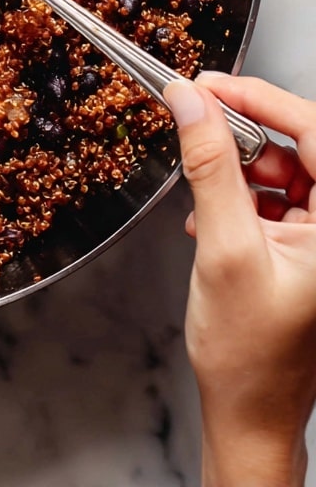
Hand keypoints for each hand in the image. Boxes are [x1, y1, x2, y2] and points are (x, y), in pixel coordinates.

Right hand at [165, 71, 315, 486]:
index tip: (210, 83)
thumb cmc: (249, 354)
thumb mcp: (223, 247)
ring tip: (201, 181)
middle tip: (196, 113)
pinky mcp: (305, 245)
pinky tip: (209, 212)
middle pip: (300, 146)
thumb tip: (190, 103)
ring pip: (284, 167)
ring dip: (237, 166)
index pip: (315, 134)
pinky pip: (275, 195)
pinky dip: (238, 193)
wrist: (249, 410)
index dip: (261, 99)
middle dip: (245, 131)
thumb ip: (209, 166)